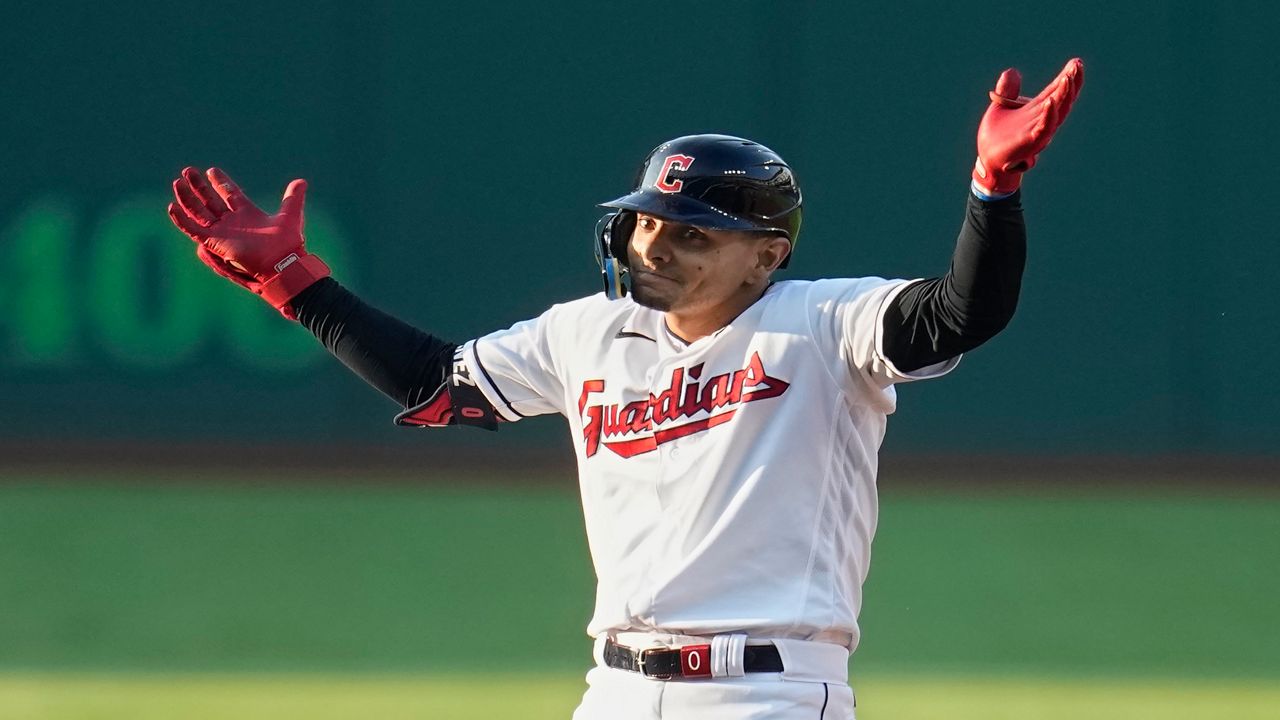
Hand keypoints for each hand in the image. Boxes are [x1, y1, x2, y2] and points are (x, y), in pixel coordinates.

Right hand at [168, 167, 329, 318]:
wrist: (282, 263)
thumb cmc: (287, 243)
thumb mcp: (290, 215)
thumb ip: (293, 198)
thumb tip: (302, 181)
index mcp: (247, 213)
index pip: (229, 193)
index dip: (220, 182)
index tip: (211, 170)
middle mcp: (232, 222)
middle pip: (210, 200)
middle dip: (198, 186)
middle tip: (187, 170)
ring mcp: (222, 232)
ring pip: (198, 212)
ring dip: (187, 198)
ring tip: (177, 182)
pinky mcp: (214, 242)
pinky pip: (193, 230)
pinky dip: (182, 220)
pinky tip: (172, 207)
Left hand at [972, 58, 1083, 195]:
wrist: (987, 160)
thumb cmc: (995, 137)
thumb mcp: (1001, 108)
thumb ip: (1007, 91)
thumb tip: (1011, 71)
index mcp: (1037, 110)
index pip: (1056, 91)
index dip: (1067, 77)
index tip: (1076, 62)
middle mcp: (1042, 120)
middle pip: (1062, 100)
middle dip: (1071, 83)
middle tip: (1077, 65)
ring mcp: (1038, 132)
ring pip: (1057, 112)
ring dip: (1063, 95)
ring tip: (1068, 78)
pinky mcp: (1029, 143)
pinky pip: (1043, 129)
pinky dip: (1048, 115)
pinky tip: (1050, 101)